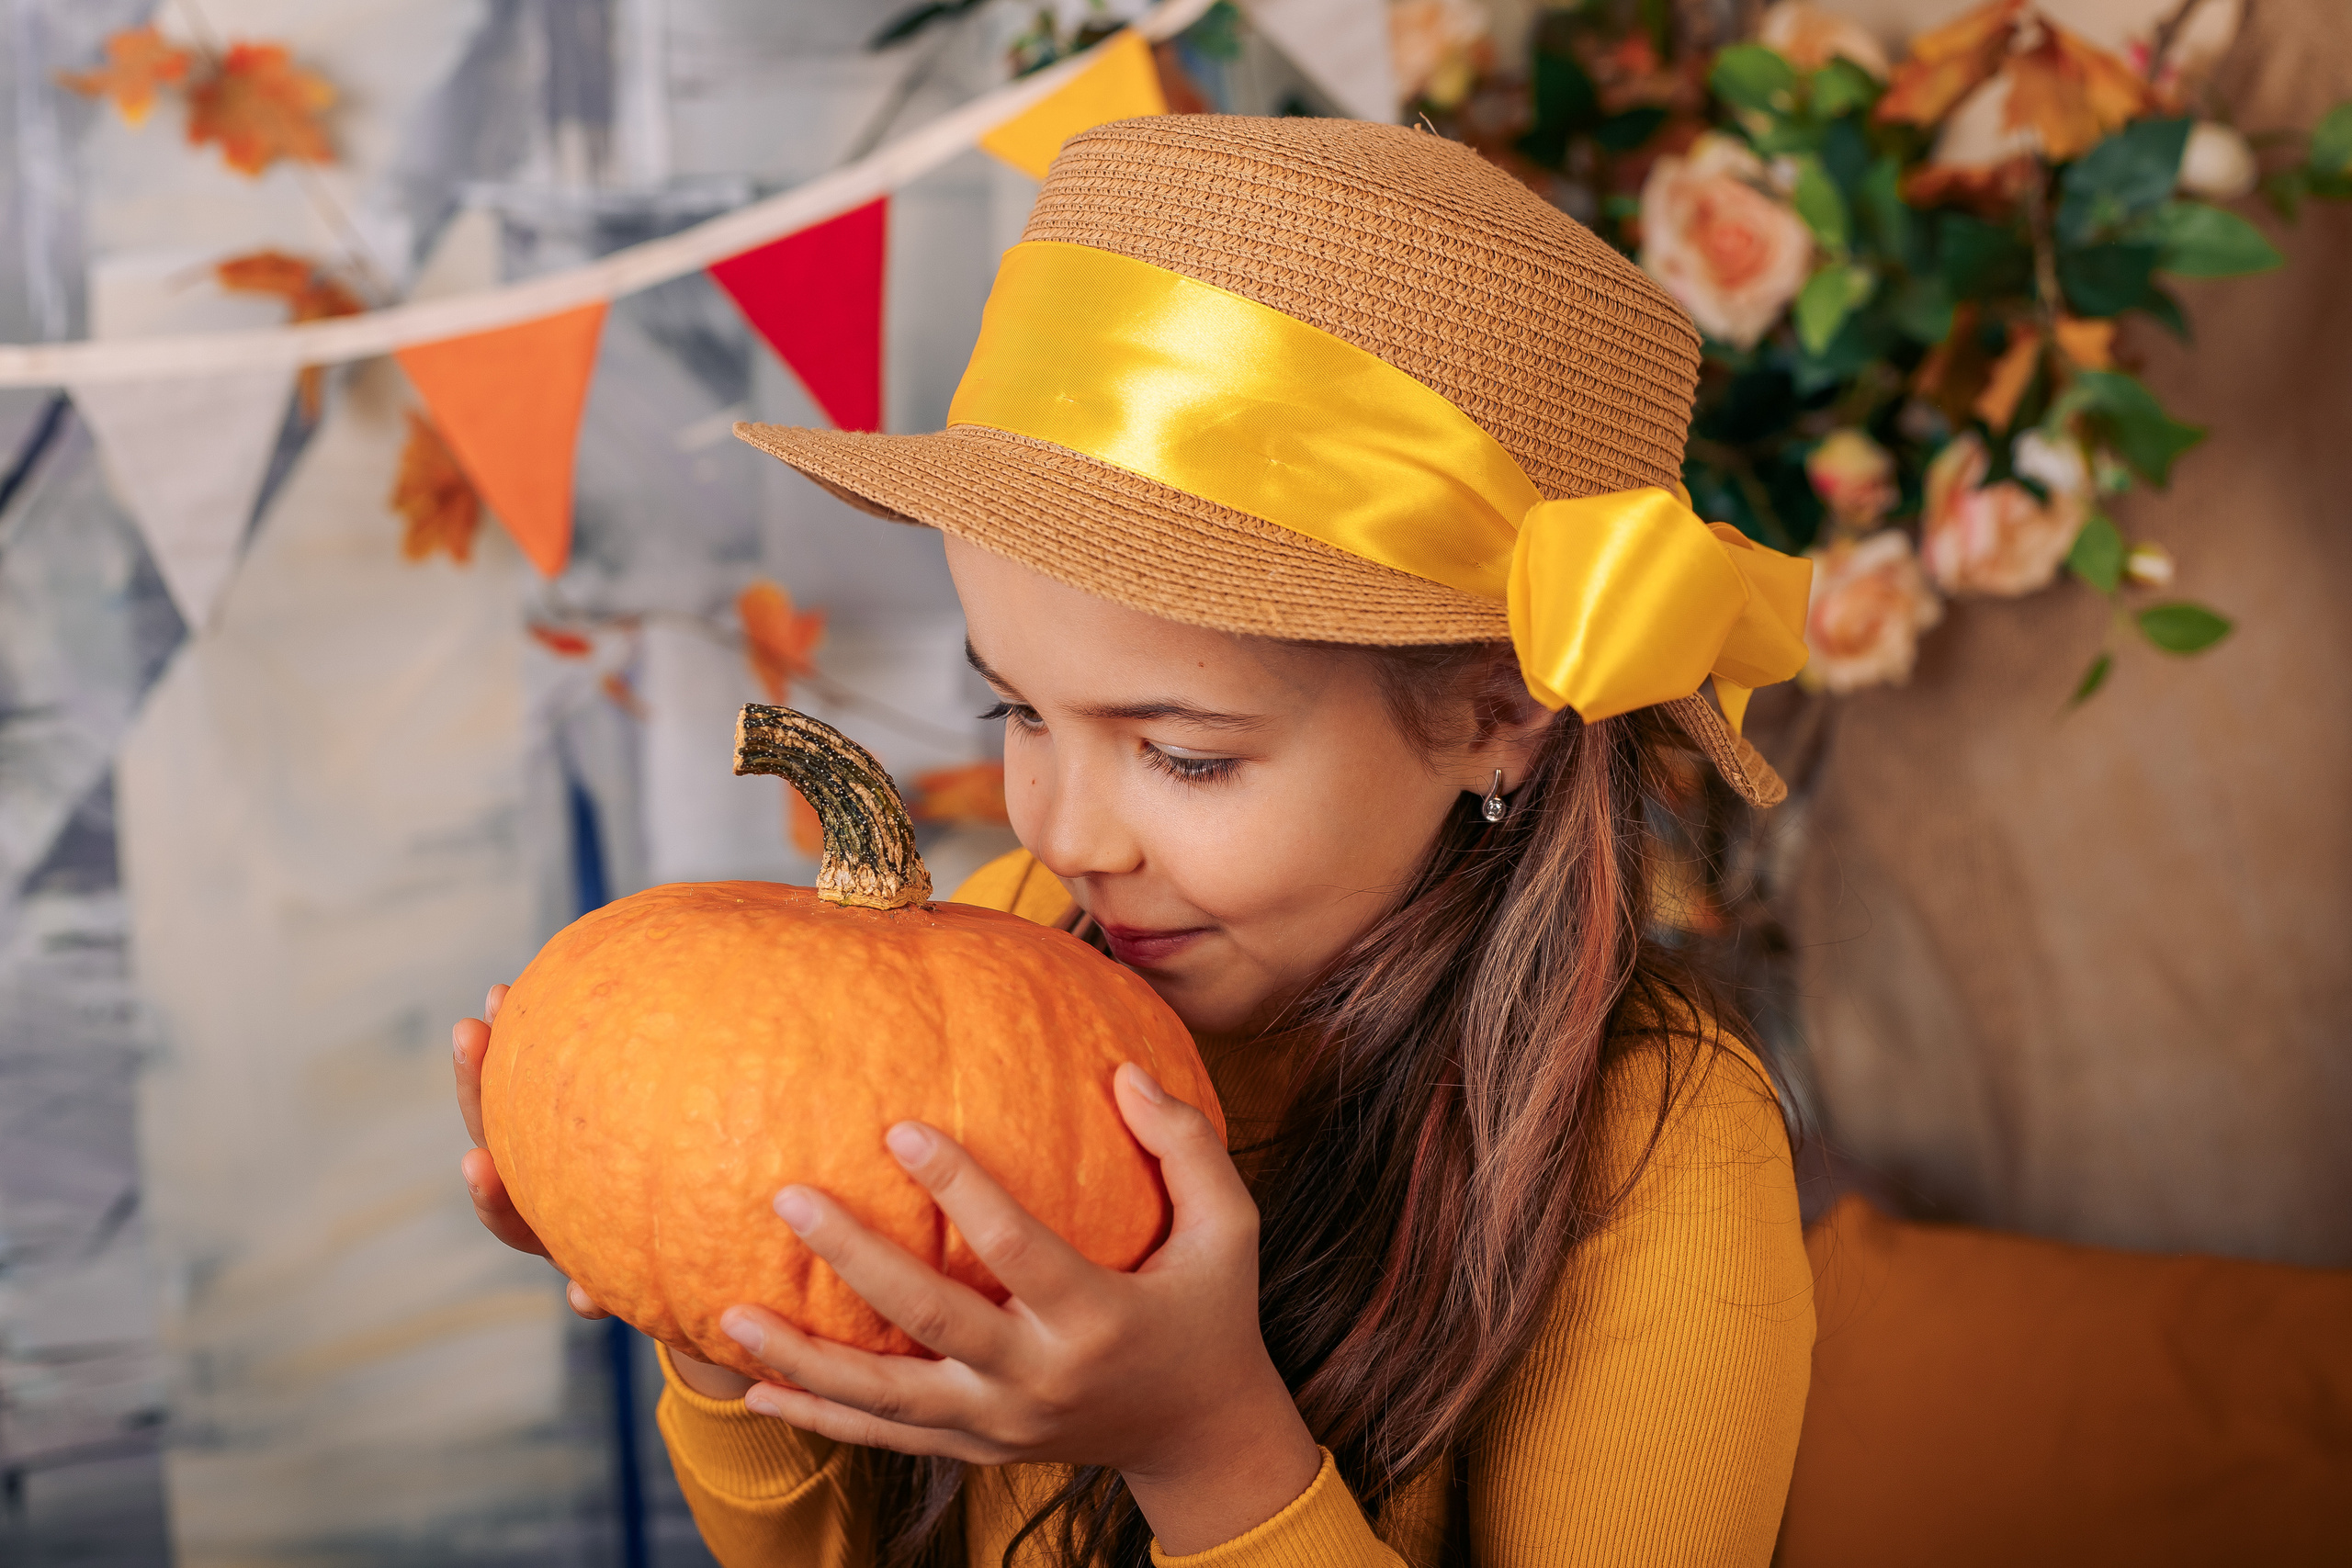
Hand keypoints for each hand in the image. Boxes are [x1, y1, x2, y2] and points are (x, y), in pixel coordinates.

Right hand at [453, 983, 753, 1399]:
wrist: (766, 1289)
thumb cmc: (746, 1184)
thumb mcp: (734, 1116)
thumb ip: (727, 1056)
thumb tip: (761, 933)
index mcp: (594, 1154)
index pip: (531, 1095)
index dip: (508, 1050)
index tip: (496, 996)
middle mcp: (578, 1200)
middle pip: (505, 1145)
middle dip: (478, 1092)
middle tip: (468, 1032)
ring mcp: (594, 1250)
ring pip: (527, 1227)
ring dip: (497, 1200)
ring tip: (478, 1165)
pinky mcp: (632, 1302)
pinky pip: (603, 1301)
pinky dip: (589, 1297)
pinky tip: (585, 1293)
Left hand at [717, 1063, 1321, 1554]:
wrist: (1201, 1438)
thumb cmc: (1211, 1315)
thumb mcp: (1229, 1230)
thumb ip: (1187, 1147)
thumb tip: (1125, 1071)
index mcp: (1097, 1317)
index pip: (1016, 1247)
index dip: (958, 1188)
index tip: (899, 1128)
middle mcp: (1039, 1378)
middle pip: (929, 1319)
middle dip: (854, 1259)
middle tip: (788, 1200)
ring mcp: (1001, 1424)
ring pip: (885, 1398)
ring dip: (805, 1359)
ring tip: (731, 1314)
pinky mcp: (976, 1449)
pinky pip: (884, 1437)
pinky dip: (818, 1417)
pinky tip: (752, 1389)